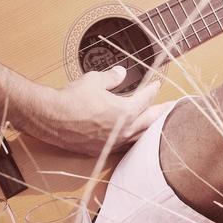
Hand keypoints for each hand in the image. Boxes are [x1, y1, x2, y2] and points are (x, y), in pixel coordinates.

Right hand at [27, 67, 169, 155]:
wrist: (51, 117)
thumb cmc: (72, 97)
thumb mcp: (94, 80)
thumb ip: (112, 77)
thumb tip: (121, 72)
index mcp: (125, 111)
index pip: (146, 100)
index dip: (152, 90)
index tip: (157, 84)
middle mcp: (123, 130)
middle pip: (149, 121)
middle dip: (160, 113)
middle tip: (170, 108)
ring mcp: (113, 142)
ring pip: (138, 137)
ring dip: (149, 129)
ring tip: (156, 124)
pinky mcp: (102, 150)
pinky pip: (123, 146)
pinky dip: (132, 140)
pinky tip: (133, 138)